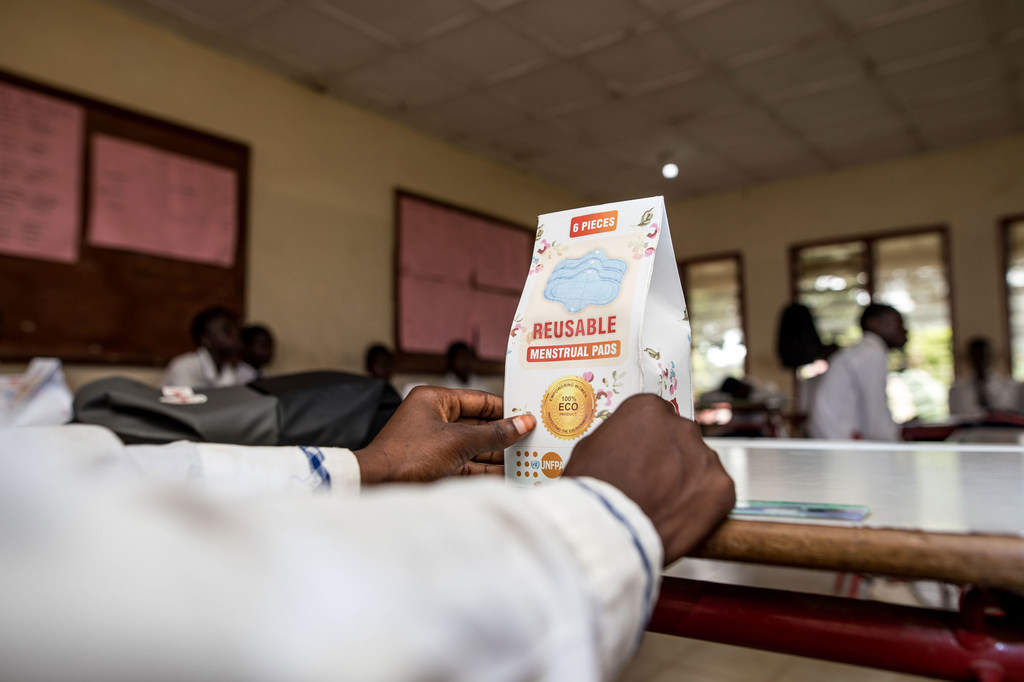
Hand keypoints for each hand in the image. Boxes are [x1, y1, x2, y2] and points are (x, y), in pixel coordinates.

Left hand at [354, 386, 535, 483]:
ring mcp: (435, 444)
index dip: (506, 409)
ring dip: (498, 454)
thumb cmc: (409, 456)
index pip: (480, 400)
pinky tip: (508, 475)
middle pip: (479, 424)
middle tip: (534, 441)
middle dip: (505, 435)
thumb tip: (524, 423)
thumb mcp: (458, 442)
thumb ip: (494, 433)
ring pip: (474, 446)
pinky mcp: (435, 466)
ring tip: (528, 459)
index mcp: (435, 400)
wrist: (376, 486)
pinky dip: (485, 469)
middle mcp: (435, 418)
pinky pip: (466, 464)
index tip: (530, 416)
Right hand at [564, 394, 734, 565]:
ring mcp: (706, 457)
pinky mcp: (722, 488)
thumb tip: (625, 446)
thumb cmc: (592, 490)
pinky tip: (681, 517)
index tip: (642, 457)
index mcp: (648, 409)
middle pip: (681, 440)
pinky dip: (705, 505)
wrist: (608, 529)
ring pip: (700, 466)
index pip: (657, 416)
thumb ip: (617, 439)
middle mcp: (682, 426)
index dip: (649, 441)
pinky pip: (718, 493)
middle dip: (670, 459)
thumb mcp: (590, 448)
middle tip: (652, 484)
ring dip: (687, 481)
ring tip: (665, 506)